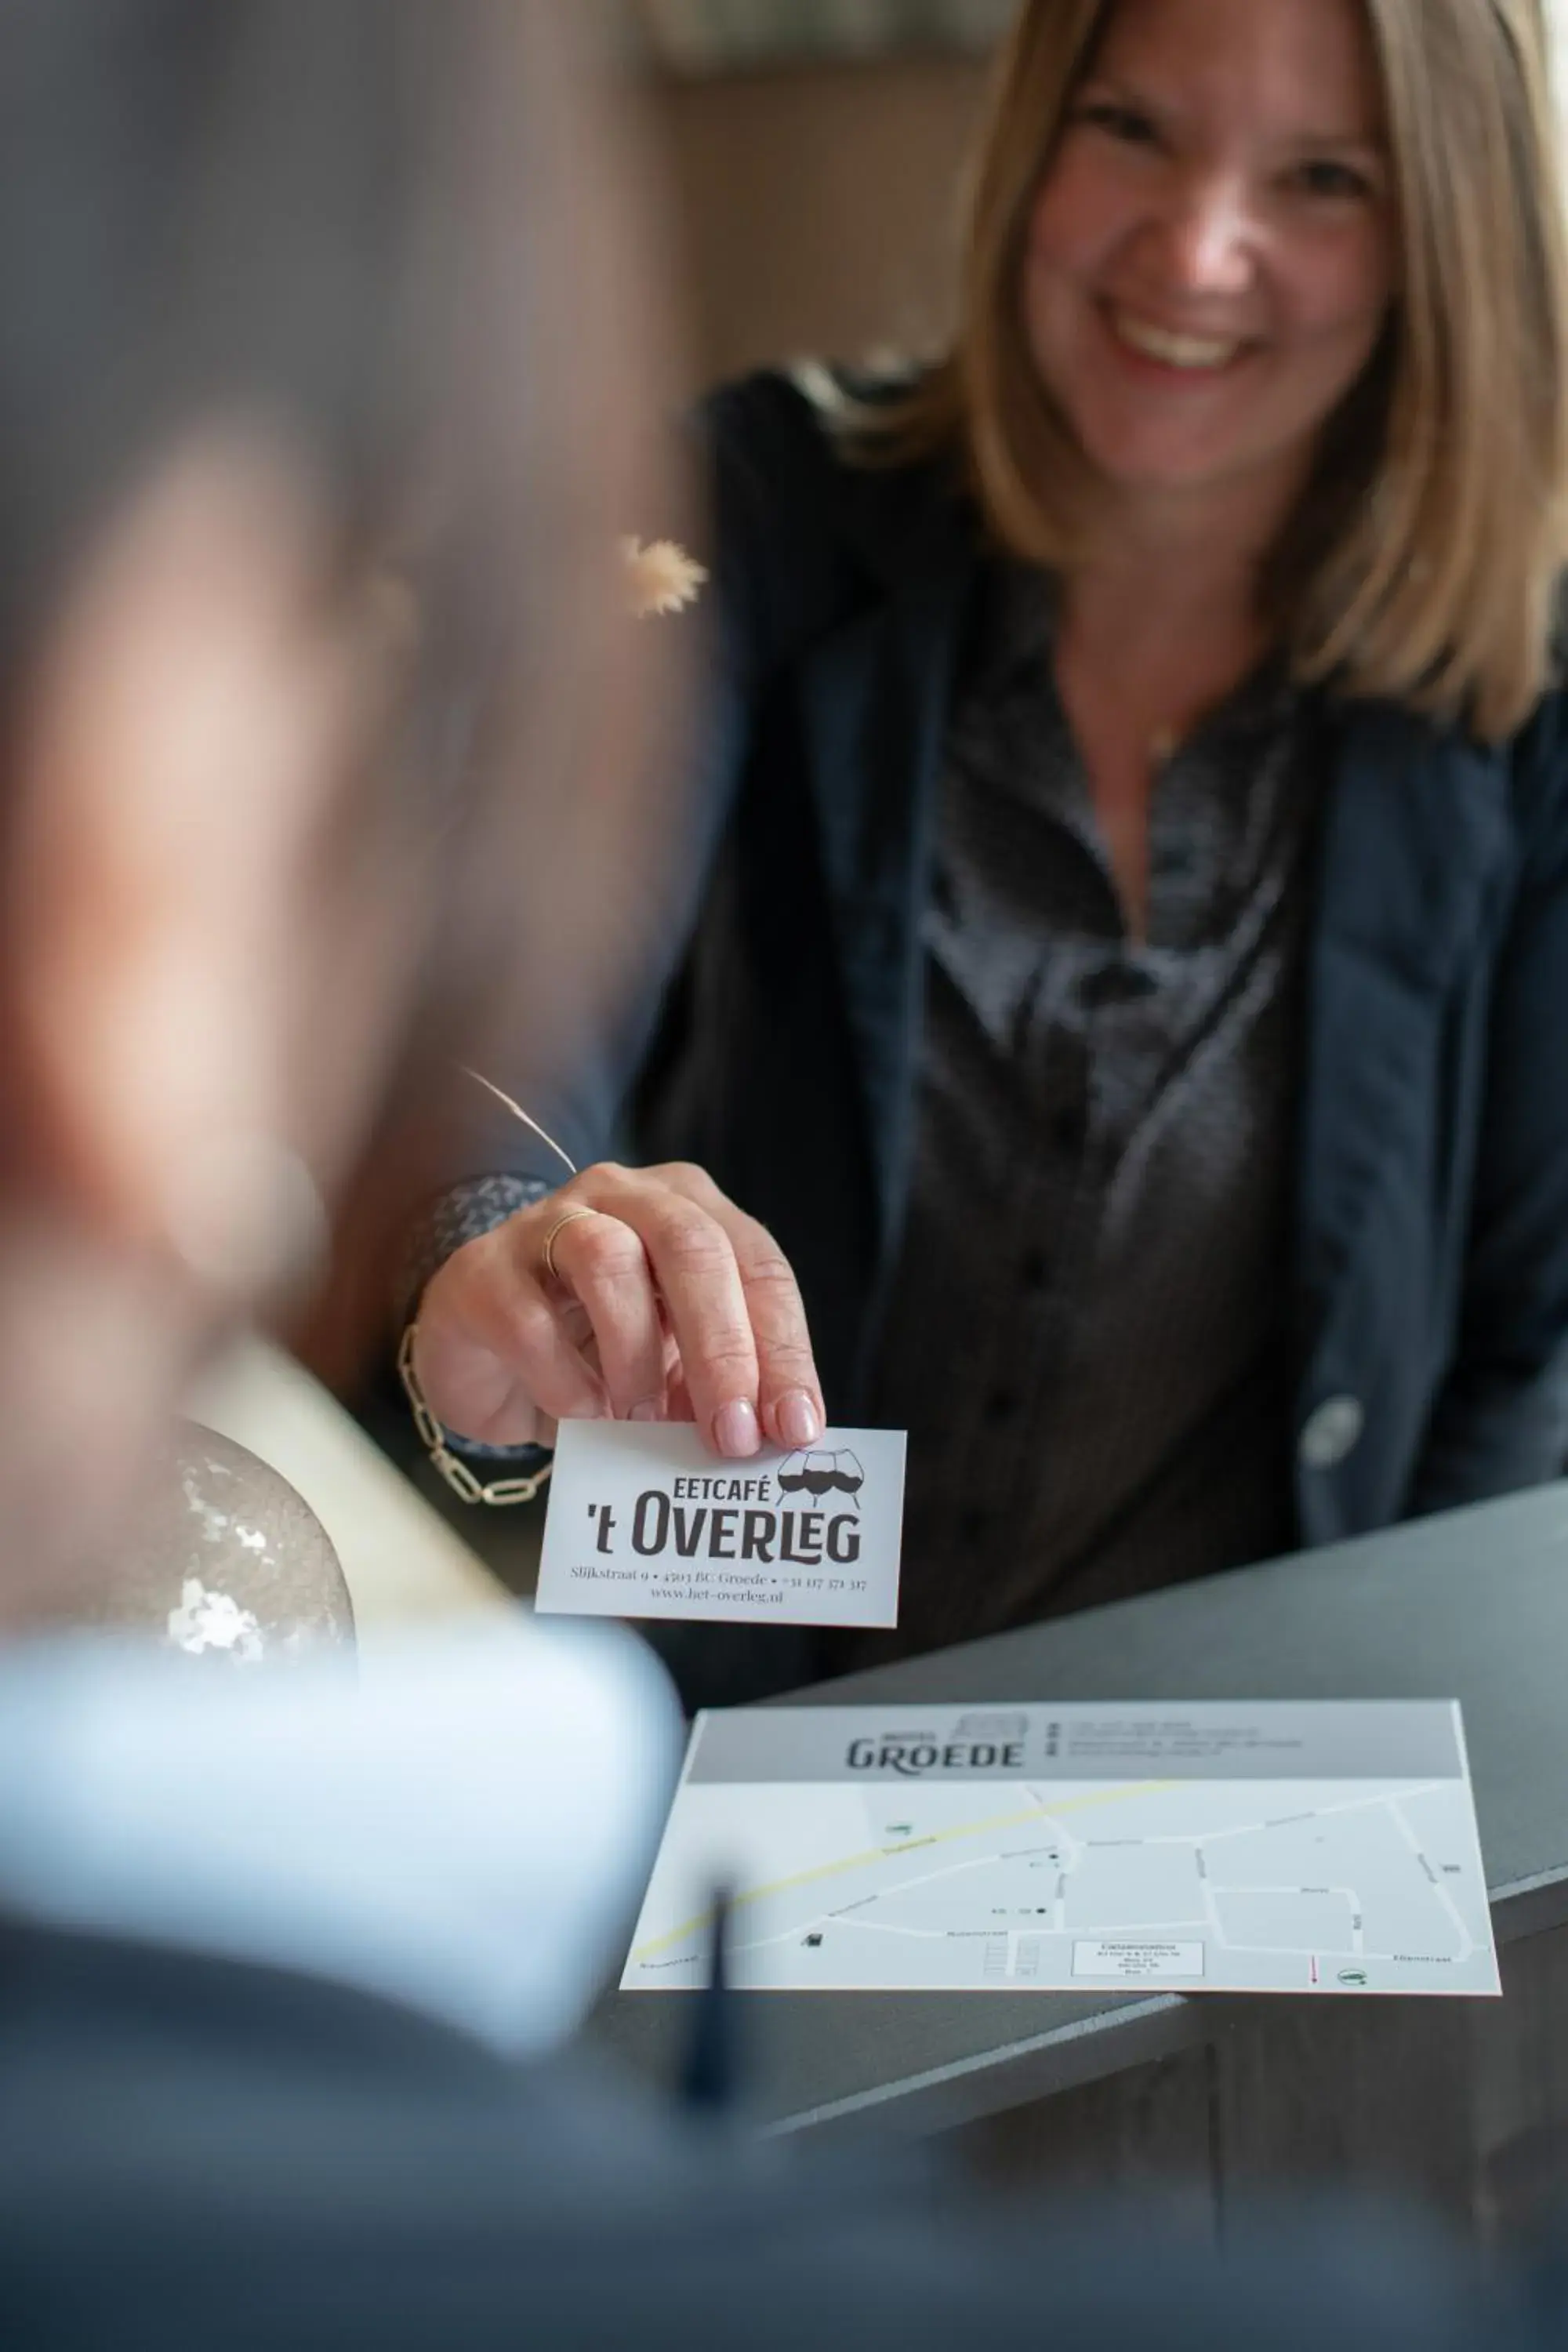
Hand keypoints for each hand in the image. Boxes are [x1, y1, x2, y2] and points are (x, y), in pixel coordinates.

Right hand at [412, 1162, 824, 1459]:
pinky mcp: (484, 1271)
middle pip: (692, 1246)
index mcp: (690, 1209)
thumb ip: (719, 1386)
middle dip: (724, 1347)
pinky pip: (531, 1321)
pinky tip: (583, 1418)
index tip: (794, 1427)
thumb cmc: (592, 1347)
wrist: (481, 1344)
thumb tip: (774, 1437)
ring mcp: (546, 1223)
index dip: (782, 1347)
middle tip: (733, 1435)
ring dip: (639, 1356)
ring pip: (609, 1260)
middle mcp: (624, 1196)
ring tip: (646, 1425)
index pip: (758, 1265)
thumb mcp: (672, 1362)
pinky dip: (567, 1382)